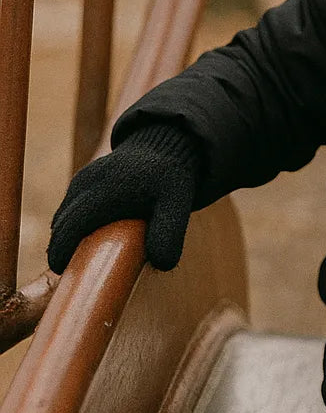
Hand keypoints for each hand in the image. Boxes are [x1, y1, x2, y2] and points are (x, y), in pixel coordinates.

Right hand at [48, 126, 199, 272]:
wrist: (165, 142)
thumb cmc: (171, 176)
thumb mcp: (177, 203)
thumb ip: (169, 233)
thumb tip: (162, 265)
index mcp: (105, 192)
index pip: (70, 227)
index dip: (61, 251)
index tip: (63, 270)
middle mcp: (87, 183)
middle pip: (62, 223)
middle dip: (63, 247)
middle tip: (78, 269)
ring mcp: (82, 179)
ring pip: (64, 215)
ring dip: (69, 234)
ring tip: (87, 253)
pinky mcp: (83, 178)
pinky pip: (71, 206)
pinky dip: (74, 222)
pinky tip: (93, 234)